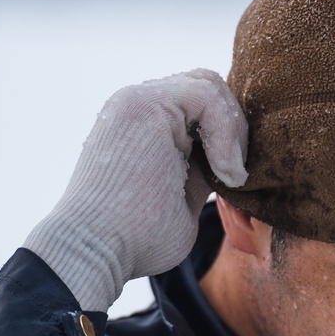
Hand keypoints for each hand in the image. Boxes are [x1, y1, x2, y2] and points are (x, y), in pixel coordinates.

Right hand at [24, 70, 248, 311]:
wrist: (98, 251)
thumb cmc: (137, 238)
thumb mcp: (186, 195)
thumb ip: (205, 167)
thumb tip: (236, 159)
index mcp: (149, 125)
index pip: (204, 103)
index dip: (231, 132)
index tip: (235, 179)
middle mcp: (141, 106)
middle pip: (208, 85)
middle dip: (235, 126)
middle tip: (237, 173)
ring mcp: (139, 100)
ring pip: (209, 85)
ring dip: (233, 130)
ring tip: (229, 174)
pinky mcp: (143, 103)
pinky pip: (205, 94)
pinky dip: (227, 131)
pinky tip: (223, 169)